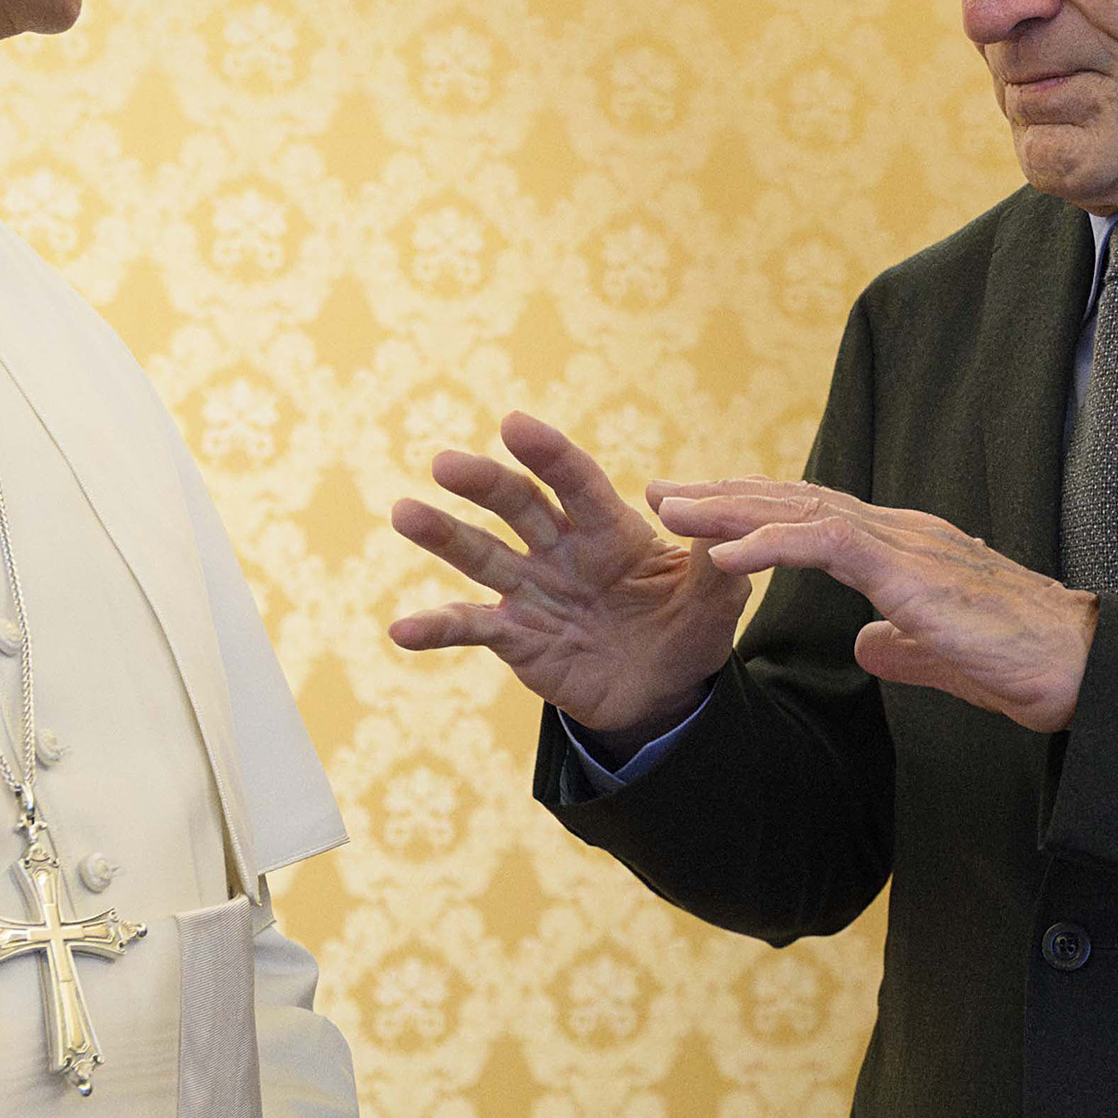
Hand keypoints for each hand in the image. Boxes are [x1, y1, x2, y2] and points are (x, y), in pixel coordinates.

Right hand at [387, 412, 746, 747]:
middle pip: (517, 505)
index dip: (548, 453)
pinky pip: (471, 627)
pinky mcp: (516, 637)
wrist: (663, 693)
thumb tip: (701, 516)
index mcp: (610, 530)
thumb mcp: (716, 598)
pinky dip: (436, 627)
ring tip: (404, 512)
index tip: (515, 424)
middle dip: (483, 483)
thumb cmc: (688, 630)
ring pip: (482, 554)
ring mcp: (533, 592)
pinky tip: (402, 630)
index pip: (576, 481)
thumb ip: (713, 558)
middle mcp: (562, 550)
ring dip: (443, 535)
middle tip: (446, 463)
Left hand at [650, 480, 1096, 732]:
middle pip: (796, 500)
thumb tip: (866, 644)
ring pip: (801, 511)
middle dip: (725, 495)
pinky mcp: (910, 571)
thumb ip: (900, 644)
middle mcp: (900, 531)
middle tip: (663, 491)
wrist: (1079, 666)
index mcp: (904, 548)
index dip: (756, 511)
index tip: (702, 514)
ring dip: (730, 510)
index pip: (816, 517)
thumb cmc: (1022, 662)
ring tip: (673, 510)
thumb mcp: (942, 654)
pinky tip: (722, 553)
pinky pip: (825, 546)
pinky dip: (769, 544)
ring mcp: (905, 544)